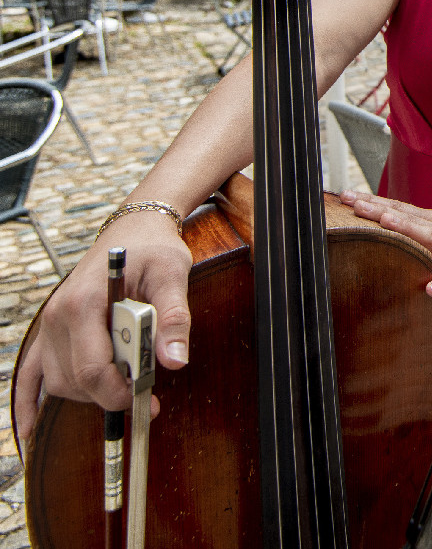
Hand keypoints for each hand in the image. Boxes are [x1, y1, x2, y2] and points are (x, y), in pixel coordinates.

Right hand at [14, 211, 192, 440]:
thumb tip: (176, 361)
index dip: (120, 392)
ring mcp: (49, 325)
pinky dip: (28, 402)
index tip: (148, 400)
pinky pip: (30, 373)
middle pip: (75, 380)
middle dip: (110, 395)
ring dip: (89, 394)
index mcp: (85, 303)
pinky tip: (28, 429)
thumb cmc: (154, 249)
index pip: (94, 368)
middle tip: (146, 394)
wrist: (134, 231)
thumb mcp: (173, 275)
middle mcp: (58, 316)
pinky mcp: (50, 331)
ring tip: (125, 383)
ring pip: (59, 382)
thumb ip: (174, 318)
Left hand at [340, 192, 431, 295]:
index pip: (399, 207)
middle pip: (407, 216)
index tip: (345, 196)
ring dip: (408, 229)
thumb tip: (385, 222)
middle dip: (378, 209)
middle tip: (353, 203)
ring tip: (386, 224)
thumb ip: (419, 226)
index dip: (372, 201)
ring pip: (430, 236)